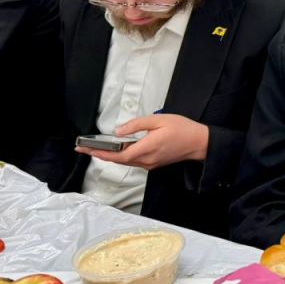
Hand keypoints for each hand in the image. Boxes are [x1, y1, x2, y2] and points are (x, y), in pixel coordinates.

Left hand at [74, 114, 208, 169]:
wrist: (199, 143)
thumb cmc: (182, 129)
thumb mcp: (159, 120)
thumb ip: (137, 125)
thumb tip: (118, 131)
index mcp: (147, 148)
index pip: (118, 155)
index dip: (100, 153)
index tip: (86, 149)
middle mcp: (146, 160)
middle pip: (119, 160)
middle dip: (100, 154)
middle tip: (84, 148)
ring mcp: (150, 163)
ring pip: (126, 162)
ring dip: (111, 156)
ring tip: (97, 148)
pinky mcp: (154, 163)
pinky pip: (134, 161)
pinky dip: (122, 156)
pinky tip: (118, 150)